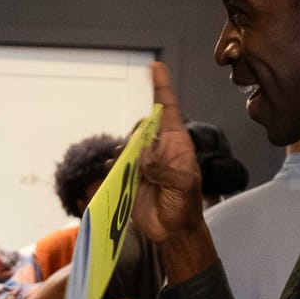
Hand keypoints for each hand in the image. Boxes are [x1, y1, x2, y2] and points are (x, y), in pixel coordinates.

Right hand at [131, 62, 206, 247]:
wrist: (173, 232)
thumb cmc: (186, 207)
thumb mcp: (183, 185)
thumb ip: (164, 169)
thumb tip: (142, 157)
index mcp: (176, 143)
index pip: (168, 109)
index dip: (161, 87)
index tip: (155, 66)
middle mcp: (158, 149)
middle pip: (142, 128)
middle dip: (137, 138)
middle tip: (145, 164)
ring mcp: (143, 163)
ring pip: (126, 146)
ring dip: (124, 156)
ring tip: (133, 175)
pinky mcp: (129, 178)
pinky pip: (116, 165)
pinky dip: (113, 167)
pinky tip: (117, 176)